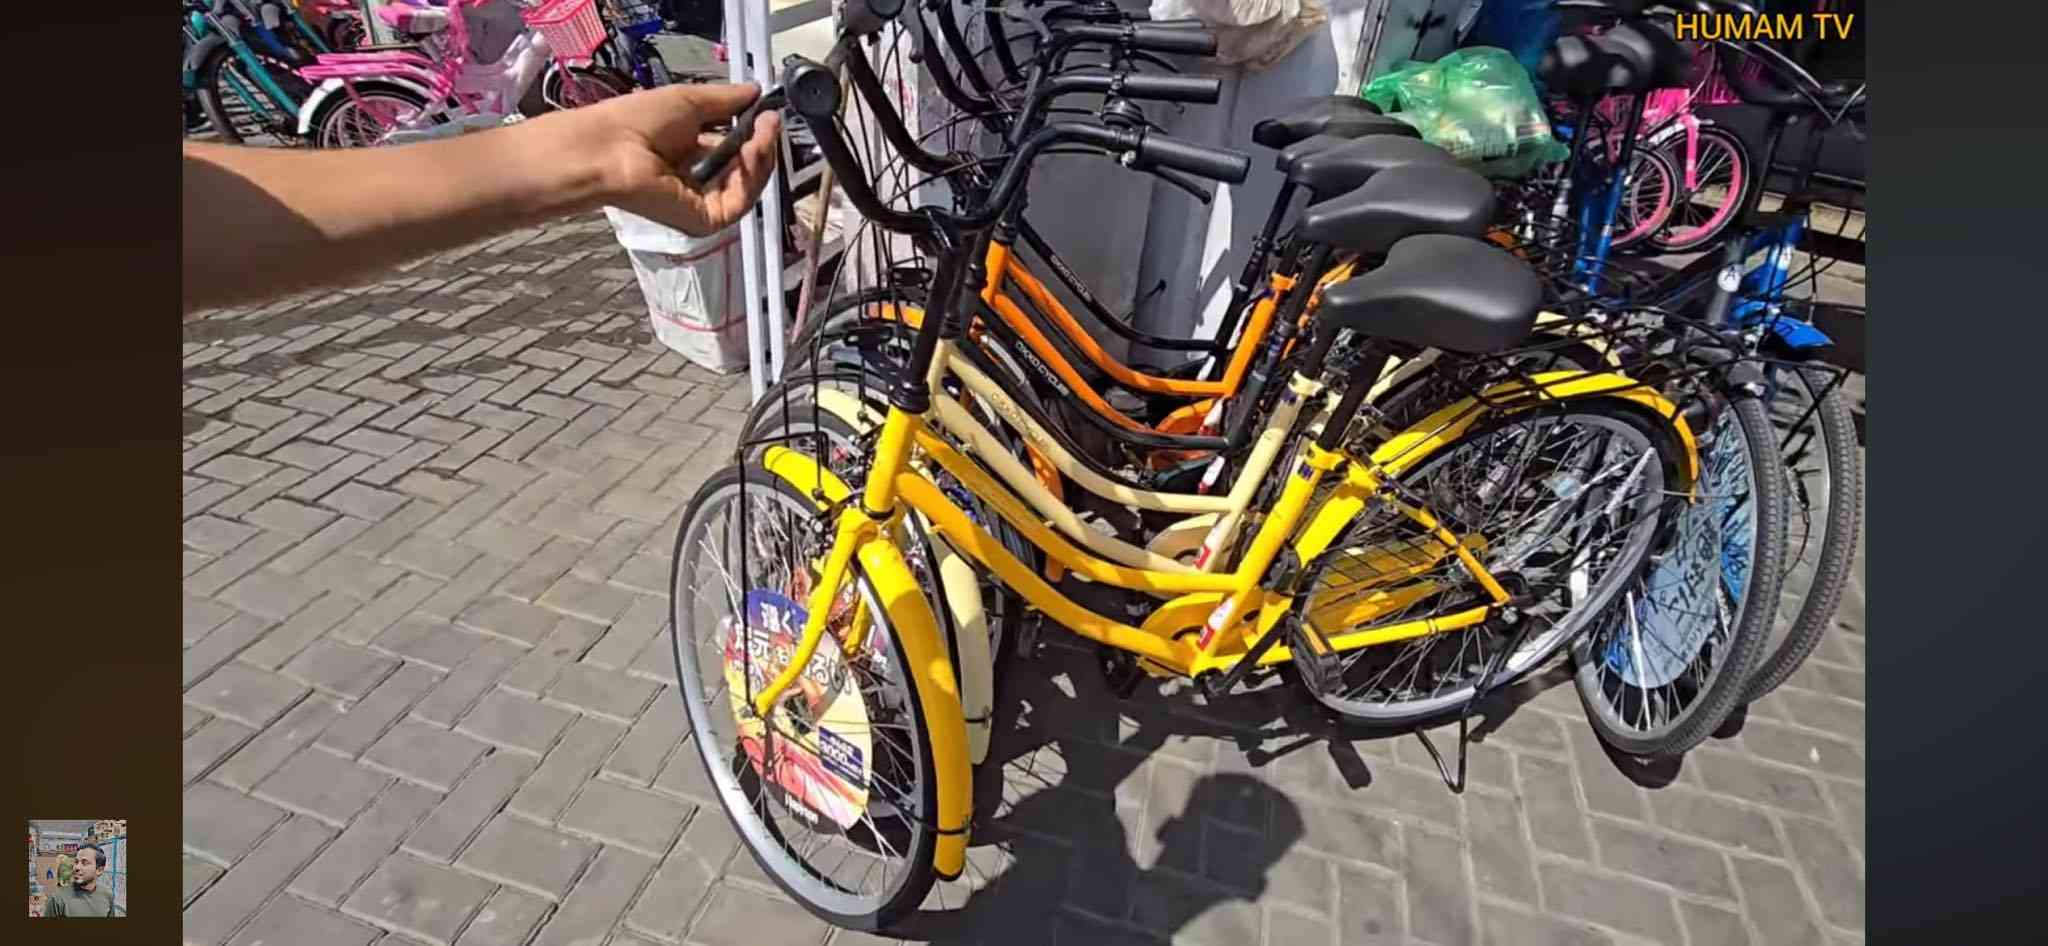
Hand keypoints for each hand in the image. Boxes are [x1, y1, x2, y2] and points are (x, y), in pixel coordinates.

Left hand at [568, 82, 783, 236]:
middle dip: (761, 144)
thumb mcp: (690, 101)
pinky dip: (752, 175)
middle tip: (771, 121)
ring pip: (747, 186)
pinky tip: (753, 148)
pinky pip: (740, 200)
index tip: (768, 113)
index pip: (733, 150)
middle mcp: (696, 181)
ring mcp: (701, 203)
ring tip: (764, 131)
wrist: (607, 147)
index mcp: (688, 154)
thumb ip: (726, 100)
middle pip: (744, 170)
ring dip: (761, 157)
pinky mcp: (705, 220)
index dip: (753, 133)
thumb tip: (756, 92)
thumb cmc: (636, 121)